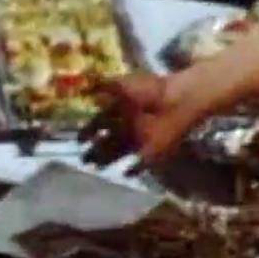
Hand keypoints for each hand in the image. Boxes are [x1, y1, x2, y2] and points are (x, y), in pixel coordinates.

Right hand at [78, 71, 203, 172]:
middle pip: (108, 140)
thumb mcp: (123, 84)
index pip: (99, 123)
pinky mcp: (154, 151)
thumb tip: (87, 90)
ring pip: (119, 152)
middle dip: (95, 150)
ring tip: (96, 167)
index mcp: (120, 109)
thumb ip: (105, 87)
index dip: (88, 132)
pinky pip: (141, 163)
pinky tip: (125, 173)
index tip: (79, 140)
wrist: (179, 99)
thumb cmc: (150, 90)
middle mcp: (129, 125)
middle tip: (83, 160)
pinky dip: (134, 169)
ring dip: (108, 159)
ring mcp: (141, 139)